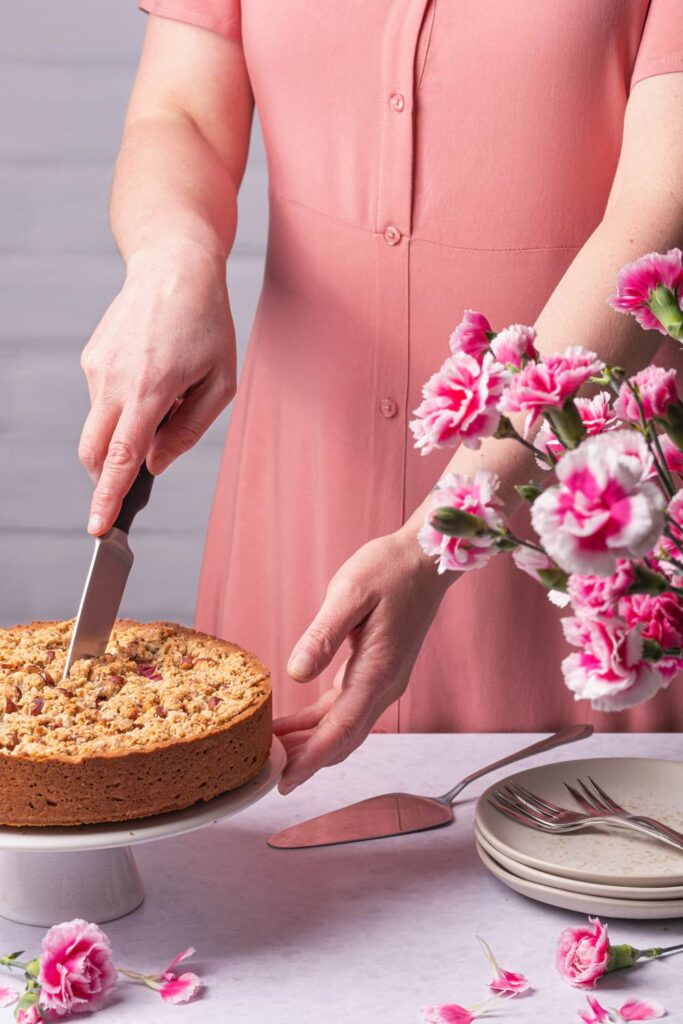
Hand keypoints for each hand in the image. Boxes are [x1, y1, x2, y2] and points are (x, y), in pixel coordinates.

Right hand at [78, 244, 235, 533]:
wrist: (173, 266)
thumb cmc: (207, 324)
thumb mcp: (220, 383)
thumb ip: (188, 431)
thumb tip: (155, 465)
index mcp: (151, 389)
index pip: (121, 457)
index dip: (109, 497)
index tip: (98, 527)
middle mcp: (115, 380)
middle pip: (94, 452)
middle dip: (104, 480)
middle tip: (127, 488)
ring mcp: (97, 368)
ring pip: (100, 426)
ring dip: (124, 433)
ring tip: (166, 397)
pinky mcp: (90, 357)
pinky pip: (102, 400)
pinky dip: (122, 407)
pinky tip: (150, 378)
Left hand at [274, 525, 455, 792]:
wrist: (429, 558)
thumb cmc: (390, 569)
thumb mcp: (350, 593)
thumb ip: (324, 636)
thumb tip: (296, 674)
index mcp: (377, 672)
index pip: (339, 730)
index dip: (309, 759)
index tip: (283, 782)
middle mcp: (385, 685)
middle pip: (342, 738)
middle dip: (307, 760)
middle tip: (267, 774)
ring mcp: (384, 680)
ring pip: (345, 727)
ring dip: (312, 743)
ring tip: (273, 752)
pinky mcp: (380, 670)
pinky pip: (347, 707)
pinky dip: (321, 722)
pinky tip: (295, 725)